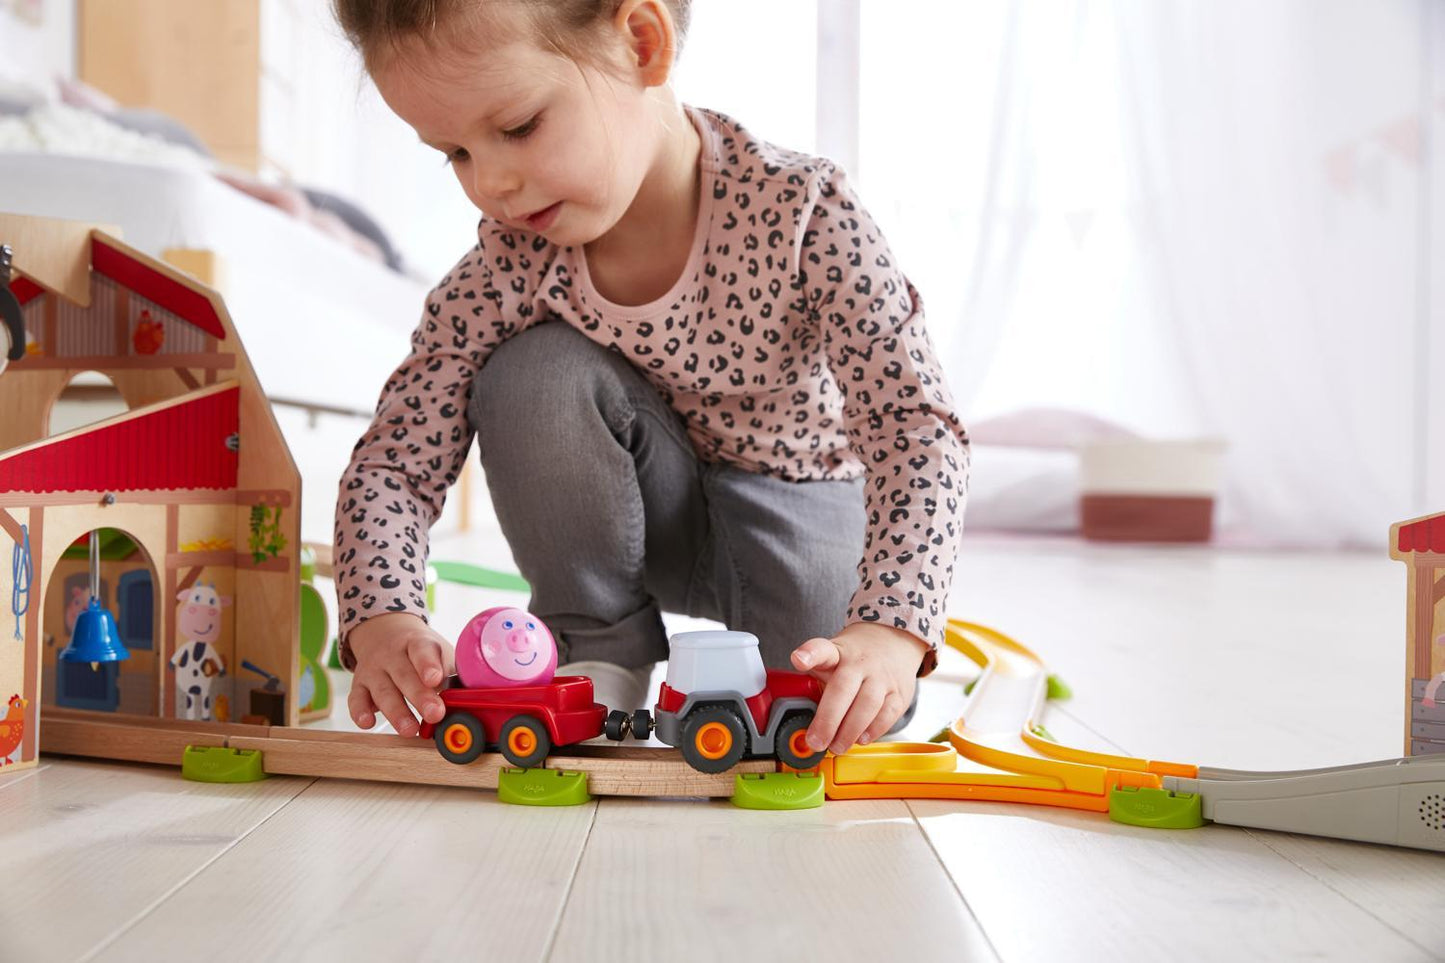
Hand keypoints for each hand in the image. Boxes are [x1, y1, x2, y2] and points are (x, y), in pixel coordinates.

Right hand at [345, 612, 453, 734]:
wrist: (385, 633)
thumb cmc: (421, 651)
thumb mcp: (439, 652)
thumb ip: (451, 673)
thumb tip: (471, 699)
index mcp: (417, 643)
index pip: (422, 651)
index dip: (428, 665)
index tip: (436, 679)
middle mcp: (392, 655)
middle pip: (404, 675)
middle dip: (420, 696)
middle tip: (435, 714)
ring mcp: (373, 670)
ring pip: (383, 690)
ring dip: (396, 712)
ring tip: (410, 730)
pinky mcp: (359, 685)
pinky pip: (356, 699)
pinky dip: (360, 712)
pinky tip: (367, 723)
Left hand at [790, 622, 929, 753]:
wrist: (893, 643)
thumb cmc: (854, 658)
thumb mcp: (832, 658)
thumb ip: (816, 680)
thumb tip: (799, 718)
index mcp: (837, 652)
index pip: (822, 649)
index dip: (809, 654)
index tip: (799, 660)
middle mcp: (860, 662)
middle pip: (843, 688)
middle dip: (828, 719)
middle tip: (816, 741)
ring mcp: (882, 677)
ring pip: (868, 704)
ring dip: (849, 731)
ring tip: (836, 747)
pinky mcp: (899, 693)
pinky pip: (887, 715)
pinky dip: (873, 731)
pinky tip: (860, 739)